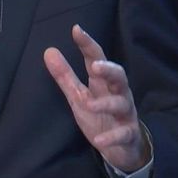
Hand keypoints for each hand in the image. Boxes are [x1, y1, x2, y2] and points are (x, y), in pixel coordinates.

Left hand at [44, 25, 149, 172]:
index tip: (76, 30)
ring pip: (121, 104)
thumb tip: (49, 51)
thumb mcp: (78, 96)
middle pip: (119, 77)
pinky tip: (100, 140)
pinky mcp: (128, 134)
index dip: (88, 44)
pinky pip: (123, 134)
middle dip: (109, 70)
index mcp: (103, 83)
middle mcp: (118, 94)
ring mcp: (125, 114)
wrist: (121, 147)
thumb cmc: (100, 116)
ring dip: (106, 104)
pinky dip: (112, 136)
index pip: (97, 59)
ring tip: (90, 105)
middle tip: (95, 65)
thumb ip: (65, 76)